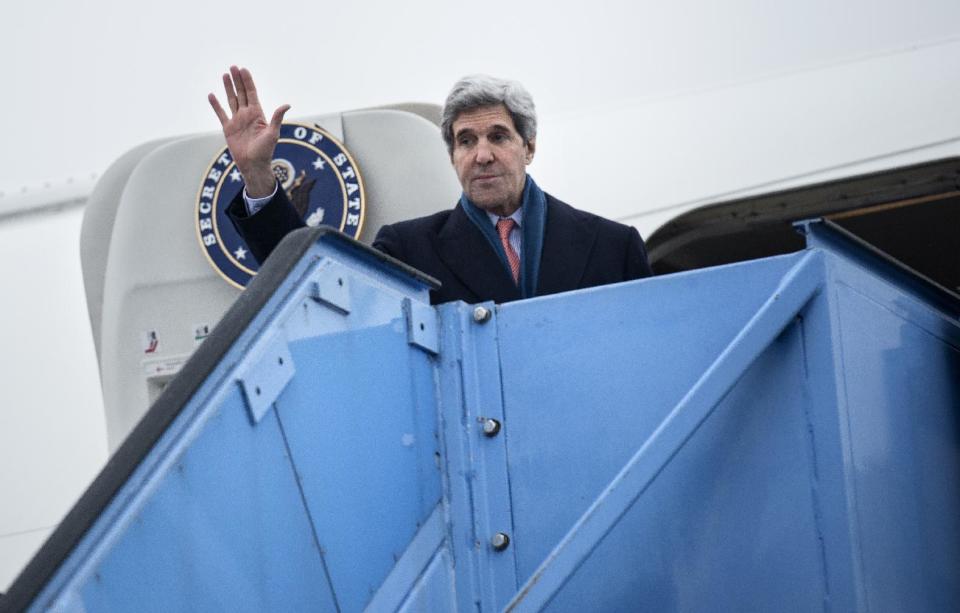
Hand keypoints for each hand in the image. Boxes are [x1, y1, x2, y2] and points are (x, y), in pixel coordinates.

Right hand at [208, 66, 289, 197]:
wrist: (254, 165)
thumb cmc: (266, 151)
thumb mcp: (273, 133)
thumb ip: (277, 118)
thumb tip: (287, 104)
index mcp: (258, 114)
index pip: (252, 93)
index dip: (248, 82)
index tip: (243, 69)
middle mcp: (247, 115)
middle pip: (241, 93)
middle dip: (237, 80)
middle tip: (233, 67)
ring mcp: (237, 121)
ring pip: (231, 100)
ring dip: (228, 88)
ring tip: (224, 74)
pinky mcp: (228, 128)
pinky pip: (221, 114)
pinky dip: (216, 105)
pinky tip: (212, 95)